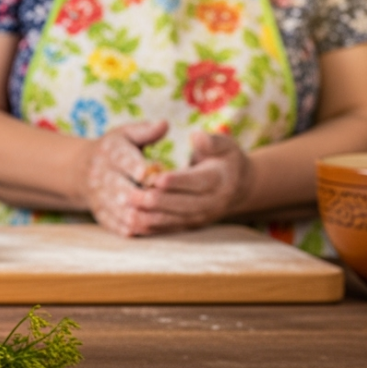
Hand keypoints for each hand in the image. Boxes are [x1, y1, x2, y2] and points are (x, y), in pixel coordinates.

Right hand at [84, 120, 167, 235]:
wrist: (80, 169)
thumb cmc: (114, 149)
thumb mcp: (126, 134)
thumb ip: (146, 131)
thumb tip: (165, 124)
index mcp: (109, 151)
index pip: (122, 159)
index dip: (136, 167)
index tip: (149, 173)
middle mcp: (99, 174)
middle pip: (119, 188)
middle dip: (139, 195)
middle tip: (159, 200)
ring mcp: (97, 196)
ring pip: (117, 209)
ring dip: (136, 215)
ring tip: (157, 217)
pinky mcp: (99, 213)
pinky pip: (113, 224)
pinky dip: (129, 228)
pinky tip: (147, 228)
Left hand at [126, 131, 252, 233]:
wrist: (239, 187)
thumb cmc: (225, 159)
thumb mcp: (224, 145)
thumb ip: (210, 141)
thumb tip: (196, 137)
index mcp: (218, 180)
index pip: (196, 182)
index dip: (177, 181)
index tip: (156, 178)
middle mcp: (211, 203)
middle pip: (182, 205)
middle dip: (156, 201)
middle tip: (131, 195)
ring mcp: (201, 218)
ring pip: (174, 221)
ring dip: (150, 217)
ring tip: (127, 211)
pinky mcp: (190, 226)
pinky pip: (169, 230)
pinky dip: (151, 228)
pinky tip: (131, 224)